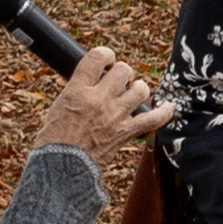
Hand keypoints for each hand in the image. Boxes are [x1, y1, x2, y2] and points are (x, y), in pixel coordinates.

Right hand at [33, 45, 166, 165]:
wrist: (62, 168)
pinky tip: (168, 108)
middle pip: (123, 70)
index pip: (97, 57)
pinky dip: (164, 113)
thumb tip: (90, 81)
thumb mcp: (58, 107)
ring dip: (138, 89)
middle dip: (123, 73)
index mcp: (77, 90)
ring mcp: (114, 115)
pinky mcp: (126, 132)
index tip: (106, 61)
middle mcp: (98, 99)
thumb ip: (76, 91)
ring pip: (140, 89)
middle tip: (118, 82)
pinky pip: (154, 118)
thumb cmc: (54, 140)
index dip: (105, 54)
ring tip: (133, 94)